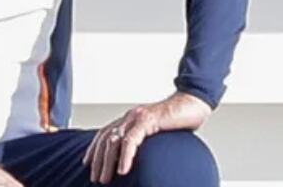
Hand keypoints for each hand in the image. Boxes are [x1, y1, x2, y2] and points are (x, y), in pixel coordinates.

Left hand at [83, 91, 212, 183]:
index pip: (105, 134)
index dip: (94, 149)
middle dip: (98, 160)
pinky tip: (123, 170)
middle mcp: (130, 117)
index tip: (88, 163)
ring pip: (114, 141)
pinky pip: (132, 140)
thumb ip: (146, 141)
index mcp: (130, 119)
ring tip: (105, 178)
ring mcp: (137, 117)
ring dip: (107, 162)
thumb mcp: (158, 132)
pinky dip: (125, 156)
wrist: (194, 103)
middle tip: (95, 177)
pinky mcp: (148, 120)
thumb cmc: (180, 119)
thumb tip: (142, 158)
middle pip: (106, 139)